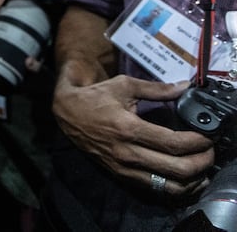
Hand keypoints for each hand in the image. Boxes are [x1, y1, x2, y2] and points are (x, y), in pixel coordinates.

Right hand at [54, 75, 213, 196]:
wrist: (66, 113)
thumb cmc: (95, 97)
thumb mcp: (124, 86)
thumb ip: (156, 89)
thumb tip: (183, 87)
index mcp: (128, 128)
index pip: (173, 143)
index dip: (197, 142)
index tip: (208, 136)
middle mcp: (127, 152)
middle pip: (177, 168)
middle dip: (202, 162)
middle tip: (209, 151)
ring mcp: (124, 167)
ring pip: (169, 186)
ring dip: (193, 180)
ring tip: (202, 167)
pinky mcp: (121, 175)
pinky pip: (156, 189)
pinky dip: (176, 187)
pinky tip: (186, 178)